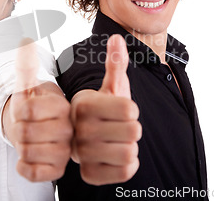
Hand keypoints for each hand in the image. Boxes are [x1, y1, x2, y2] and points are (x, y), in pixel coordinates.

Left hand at [3, 38, 71, 181]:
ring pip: (26, 153)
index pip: (26, 110)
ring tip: (29, 140)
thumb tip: (25, 39)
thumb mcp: (27, 84)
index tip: (27, 109)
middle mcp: (69, 130)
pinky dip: (23, 166)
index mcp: (63, 107)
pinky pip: (32, 172)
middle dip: (18, 129)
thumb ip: (26, 64)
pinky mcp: (57, 171)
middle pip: (24, 133)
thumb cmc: (33, 107)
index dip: (19, 110)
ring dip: (20, 147)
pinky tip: (27, 157)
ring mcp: (64, 152)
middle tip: (26, 126)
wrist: (39, 131)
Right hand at [71, 34, 141, 184]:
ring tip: (115, 141)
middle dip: (132, 129)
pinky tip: (114, 157)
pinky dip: (127, 166)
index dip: (131, 109)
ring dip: (129, 147)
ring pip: (130, 153)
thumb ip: (115, 63)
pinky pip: (126, 172)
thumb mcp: (109, 86)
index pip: (130, 109)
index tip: (119, 109)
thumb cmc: (101, 109)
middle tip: (118, 127)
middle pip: (133, 132)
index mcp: (84, 105)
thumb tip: (117, 38)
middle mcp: (80, 130)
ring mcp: (83, 154)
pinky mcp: (90, 174)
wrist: (82, 138)